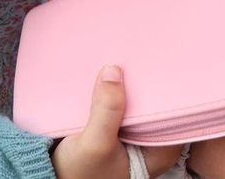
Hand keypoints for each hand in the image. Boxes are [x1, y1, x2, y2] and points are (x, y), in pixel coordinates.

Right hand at [52, 65, 184, 178]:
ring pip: (138, 105)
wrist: (49, 177)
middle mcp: (152, 146)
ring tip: (128, 61)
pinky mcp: (117, 132)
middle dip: (147, 86)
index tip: (161, 65)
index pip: (174, 114)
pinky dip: (116, 96)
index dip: (168, 89)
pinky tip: (112, 78)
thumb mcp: (94, 143)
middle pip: (156, 107)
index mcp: (160, 153)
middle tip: (142, 57)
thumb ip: (107, 110)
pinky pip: (122, 108)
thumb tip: (114, 70)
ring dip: (129, 89)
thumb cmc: (77, 173)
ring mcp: (134, 138)